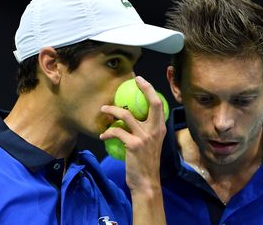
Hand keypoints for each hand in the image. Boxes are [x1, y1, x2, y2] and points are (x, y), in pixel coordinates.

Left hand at [100, 76, 165, 191]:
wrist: (146, 182)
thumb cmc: (146, 163)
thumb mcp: (152, 144)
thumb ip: (146, 131)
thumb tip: (133, 118)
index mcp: (160, 128)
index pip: (159, 104)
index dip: (150, 90)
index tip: (141, 80)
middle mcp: (155, 130)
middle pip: (152, 103)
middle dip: (144, 88)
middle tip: (133, 81)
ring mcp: (145, 137)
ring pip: (127, 116)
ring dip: (112, 110)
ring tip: (104, 109)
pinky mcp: (134, 145)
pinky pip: (117, 132)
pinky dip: (107, 133)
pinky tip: (102, 135)